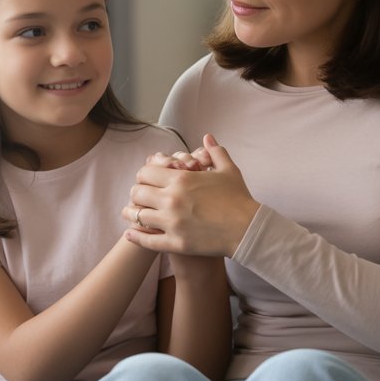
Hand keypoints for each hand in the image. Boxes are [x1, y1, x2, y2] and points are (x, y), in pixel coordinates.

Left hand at [122, 134, 259, 256]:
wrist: (248, 229)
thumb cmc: (239, 199)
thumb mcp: (228, 170)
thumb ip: (215, 152)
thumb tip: (207, 137)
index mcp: (182, 179)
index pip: (146, 172)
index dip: (144, 175)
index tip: (146, 180)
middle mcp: (172, 199)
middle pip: (136, 192)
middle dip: (136, 193)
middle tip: (139, 197)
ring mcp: (172, 222)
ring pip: (137, 216)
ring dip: (132, 214)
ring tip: (132, 214)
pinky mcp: (176, 243)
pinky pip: (146, 240)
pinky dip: (135, 236)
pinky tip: (130, 234)